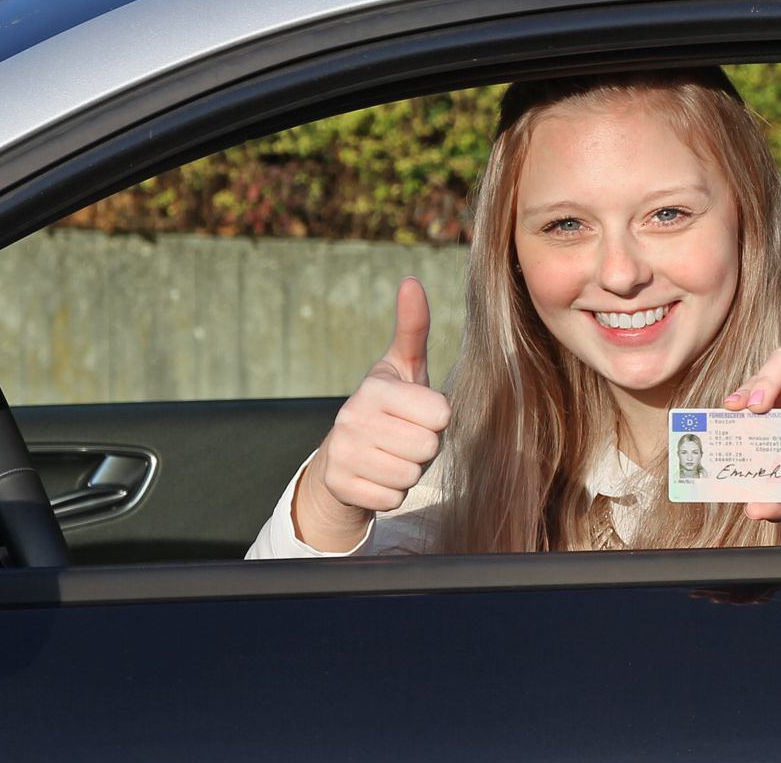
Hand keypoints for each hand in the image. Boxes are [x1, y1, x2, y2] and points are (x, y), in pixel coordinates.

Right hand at [292, 277, 450, 551]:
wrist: (343, 454)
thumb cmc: (389, 406)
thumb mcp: (402, 367)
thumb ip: (412, 328)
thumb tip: (411, 281)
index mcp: (374, 388)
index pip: (440, 414)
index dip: (437, 418)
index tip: (419, 413)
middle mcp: (351, 418)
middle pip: (427, 447)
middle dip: (424, 447)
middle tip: (406, 437)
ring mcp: (342, 454)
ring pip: (410, 476)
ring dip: (409, 470)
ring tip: (392, 455)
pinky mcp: (339, 485)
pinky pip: (391, 499)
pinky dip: (391, 493)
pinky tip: (378, 476)